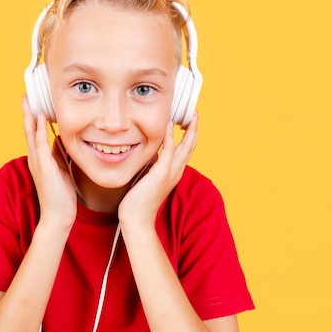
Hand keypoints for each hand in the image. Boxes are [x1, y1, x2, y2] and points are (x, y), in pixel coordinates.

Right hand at [22, 95, 76, 230]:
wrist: (59, 216)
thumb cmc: (61, 195)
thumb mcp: (61, 169)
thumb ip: (58, 154)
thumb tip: (61, 139)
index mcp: (39, 159)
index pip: (33, 134)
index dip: (33, 118)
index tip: (33, 102)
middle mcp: (35, 159)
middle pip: (28, 130)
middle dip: (27, 112)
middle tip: (25, 95)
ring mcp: (38, 163)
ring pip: (30, 134)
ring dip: (29, 117)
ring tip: (28, 101)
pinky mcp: (44, 167)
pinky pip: (40, 144)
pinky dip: (38, 130)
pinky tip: (39, 118)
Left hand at [118, 113, 197, 229]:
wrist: (136, 218)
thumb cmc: (138, 200)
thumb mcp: (148, 176)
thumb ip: (152, 164)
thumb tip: (150, 152)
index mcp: (174, 172)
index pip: (186, 150)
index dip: (190, 135)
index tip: (189, 121)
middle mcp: (176, 171)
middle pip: (191, 146)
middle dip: (194, 129)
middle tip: (195, 113)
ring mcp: (170, 172)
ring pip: (186, 147)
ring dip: (190, 130)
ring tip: (191, 115)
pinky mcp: (161, 173)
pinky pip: (169, 150)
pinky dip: (170, 136)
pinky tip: (169, 124)